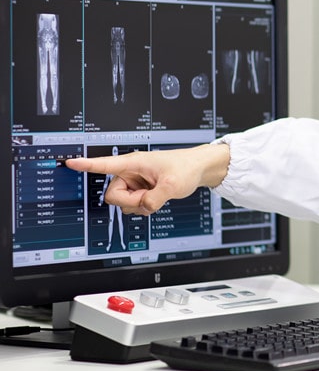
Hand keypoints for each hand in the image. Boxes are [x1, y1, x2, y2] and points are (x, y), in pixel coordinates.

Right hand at [66, 143, 229, 215]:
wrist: (197, 169)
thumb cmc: (186, 168)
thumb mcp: (173, 184)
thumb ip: (155, 198)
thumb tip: (142, 207)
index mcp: (134, 163)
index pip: (105, 164)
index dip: (87, 165)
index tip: (70, 162)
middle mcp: (130, 173)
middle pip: (113, 196)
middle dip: (130, 202)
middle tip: (149, 198)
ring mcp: (134, 183)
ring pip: (123, 204)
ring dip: (139, 205)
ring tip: (156, 194)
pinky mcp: (139, 191)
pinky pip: (133, 206)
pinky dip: (144, 207)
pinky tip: (156, 198)